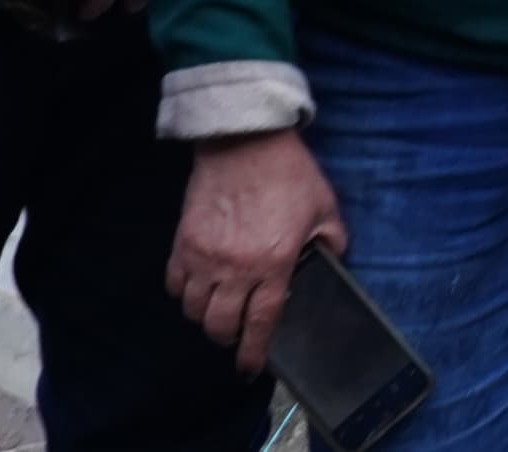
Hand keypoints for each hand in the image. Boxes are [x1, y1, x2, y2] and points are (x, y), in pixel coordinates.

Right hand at [170, 129, 343, 373]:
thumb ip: (332, 242)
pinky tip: (197, 290)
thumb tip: (333, 263)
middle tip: (236, 337)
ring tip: (218, 313)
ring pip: (195, 310)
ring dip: (206, 319)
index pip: (261, 323)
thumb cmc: (289, 173)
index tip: (251, 368)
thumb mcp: (325, 207)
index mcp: (274, 263)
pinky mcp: (183, 241)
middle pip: (221, 325)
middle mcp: (235, 268)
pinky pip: (175, 283)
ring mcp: (204, 256)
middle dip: (229, 340)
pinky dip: (184, 294)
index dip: (254, 352)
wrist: (245, 140)